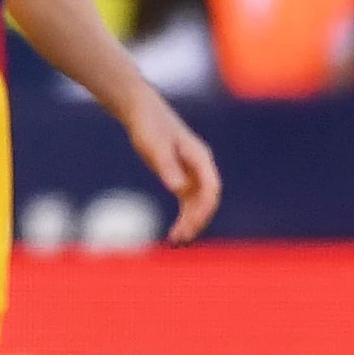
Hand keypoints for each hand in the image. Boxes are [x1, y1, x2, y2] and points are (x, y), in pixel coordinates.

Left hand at [120, 90, 220, 244]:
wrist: (142, 113)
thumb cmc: (149, 127)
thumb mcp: (155, 147)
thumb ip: (167, 167)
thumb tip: (178, 189)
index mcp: (200, 157)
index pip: (211, 188)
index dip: (204, 208)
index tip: (191, 224)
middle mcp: (201, 167)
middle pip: (207, 199)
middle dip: (196, 220)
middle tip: (180, 239)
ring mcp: (193, 173)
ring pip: (198, 204)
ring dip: (191, 223)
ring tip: (176, 242)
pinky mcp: (182, 176)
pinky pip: (188, 202)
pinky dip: (184, 217)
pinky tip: (175, 232)